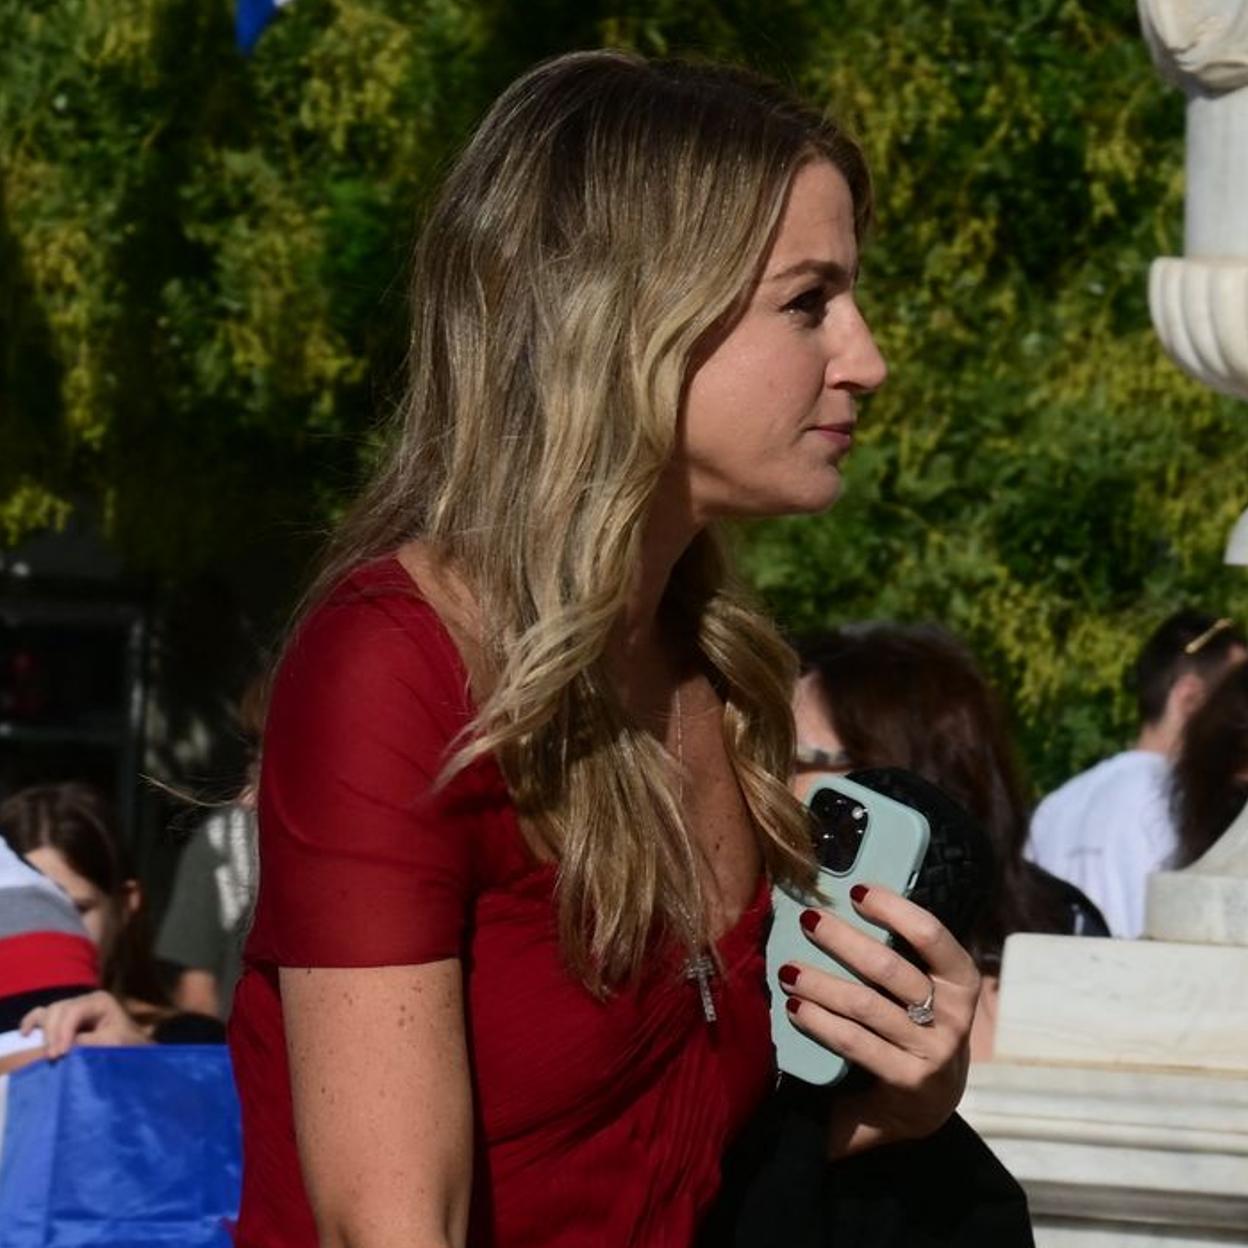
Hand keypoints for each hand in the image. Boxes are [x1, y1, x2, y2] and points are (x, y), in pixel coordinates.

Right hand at [20, 990, 151, 1058]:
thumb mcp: (112, 1043)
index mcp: (100, 1001)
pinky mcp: (64, 1019)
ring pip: (49, 1012)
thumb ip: (88, 1042)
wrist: (132, 1047)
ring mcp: (73, 1008)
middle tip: (54, 1057)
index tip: (60, 1053)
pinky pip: (43, 1014)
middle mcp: (84, 1000)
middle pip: (59, 1010)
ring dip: (44, 1032)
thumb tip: (63, 1047)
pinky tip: (26, 1033)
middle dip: (53, 1033)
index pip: (75, 1011)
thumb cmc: (127, 1043)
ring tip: (49, 1052)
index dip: (64, 1031)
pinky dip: (32, 1022)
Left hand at [776, 885, 980, 1157]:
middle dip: (841, 939)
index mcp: (961, 980)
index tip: (855, 891)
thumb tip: (847, 897)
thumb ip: (899, 952)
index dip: (893, 909)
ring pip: (865, 1005)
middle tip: (807, 919)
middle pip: (889, 968)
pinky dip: (820, 1022)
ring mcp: (934, 1052)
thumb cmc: (914, 1025)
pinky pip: (854, 1042)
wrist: (925, 1103)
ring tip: (788, 969)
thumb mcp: (922, 988)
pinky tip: (795, 1008)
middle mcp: (955, 1016)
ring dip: (820, 983)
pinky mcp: (908, 1081)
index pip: (931, 935)